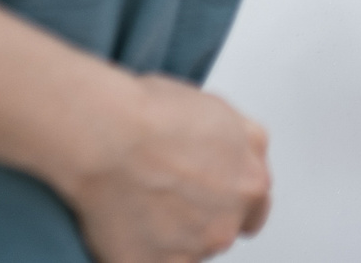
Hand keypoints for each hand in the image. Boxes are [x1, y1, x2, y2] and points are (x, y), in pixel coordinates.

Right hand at [56, 74, 271, 262]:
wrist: (107, 136)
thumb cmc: (153, 116)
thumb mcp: (224, 112)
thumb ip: (248, 146)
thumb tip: (248, 160)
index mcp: (250, 186)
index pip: (253, 211)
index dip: (229, 201)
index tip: (212, 199)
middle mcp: (225, 226)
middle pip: (219, 231)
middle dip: (199, 217)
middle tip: (167, 192)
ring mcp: (188, 252)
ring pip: (185, 250)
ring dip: (169, 235)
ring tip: (140, 200)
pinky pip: (148, 262)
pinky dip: (138, 249)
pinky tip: (124, 220)